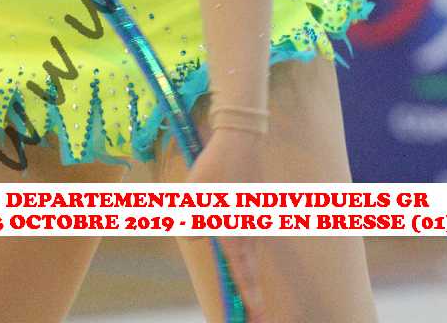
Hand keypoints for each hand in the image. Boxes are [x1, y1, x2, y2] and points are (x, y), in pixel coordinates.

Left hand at [185, 127, 268, 322]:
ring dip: (247, 272)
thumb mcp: (191, 195)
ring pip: (250, 252)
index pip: (241, 272)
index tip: (257, 317)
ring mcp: (252, 217)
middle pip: (249, 267)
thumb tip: (194, 233)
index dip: (249, 296)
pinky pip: (250, 236)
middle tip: (256, 317)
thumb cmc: (214, 167)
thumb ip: (189, 221)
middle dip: (252, 294)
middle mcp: (247, 228)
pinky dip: (247, 250)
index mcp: (233, 229)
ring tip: (250, 294)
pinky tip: (242, 252)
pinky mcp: (254, 207)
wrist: (240, 140)